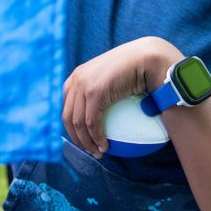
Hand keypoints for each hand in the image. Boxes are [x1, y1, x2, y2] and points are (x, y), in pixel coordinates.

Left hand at [63, 37, 182, 157]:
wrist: (145, 57)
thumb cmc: (133, 70)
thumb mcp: (110, 80)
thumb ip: (100, 91)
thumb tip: (100, 114)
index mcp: (76, 77)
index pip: (66, 107)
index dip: (72, 127)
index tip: (84, 140)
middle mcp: (76, 79)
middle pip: (67, 117)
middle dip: (76, 138)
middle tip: (90, 150)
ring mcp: (84, 84)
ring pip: (78, 123)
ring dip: (87, 142)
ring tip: (98, 152)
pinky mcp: (95, 91)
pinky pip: (92, 122)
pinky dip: (97, 137)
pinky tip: (105, 146)